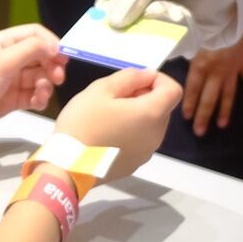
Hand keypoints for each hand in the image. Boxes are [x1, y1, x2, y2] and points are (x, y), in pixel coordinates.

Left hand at [0, 25, 64, 145]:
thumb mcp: (2, 62)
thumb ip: (31, 50)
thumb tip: (55, 45)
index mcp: (2, 43)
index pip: (35, 34)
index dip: (51, 43)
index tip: (62, 58)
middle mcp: (7, 59)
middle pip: (40, 56)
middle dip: (51, 66)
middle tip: (57, 79)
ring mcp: (9, 80)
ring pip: (38, 77)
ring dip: (45, 85)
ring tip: (41, 94)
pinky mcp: (10, 100)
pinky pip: (32, 95)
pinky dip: (38, 98)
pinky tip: (37, 104)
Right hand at [55, 69, 183, 181]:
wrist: (68, 165)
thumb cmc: (84, 122)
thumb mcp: (102, 89)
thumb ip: (130, 77)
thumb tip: (148, 75)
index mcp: (152, 113)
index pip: (174, 90)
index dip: (159, 79)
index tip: (137, 80)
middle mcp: (156, 135)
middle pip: (162, 108)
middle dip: (145, 96)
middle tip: (116, 96)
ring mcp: (147, 153)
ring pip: (151, 124)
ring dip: (138, 114)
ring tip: (109, 115)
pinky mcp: (135, 164)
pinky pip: (141, 141)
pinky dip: (132, 132)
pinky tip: (108, 134)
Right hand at [94, 0, 238, 60]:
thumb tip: (114, 24)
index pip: (101, 21)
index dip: (104, 31)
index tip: (115, 36)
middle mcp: (131, 17)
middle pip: (123, 40)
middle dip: (142, 32)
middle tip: (160, 17)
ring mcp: (151, 31)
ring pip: (147, 46)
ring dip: (164, 31)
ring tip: (181, 11)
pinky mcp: (172, 41)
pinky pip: (169, 50)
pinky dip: (179, 37)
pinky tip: (190, 19)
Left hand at [181, 30, 242, 136]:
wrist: (236, 15)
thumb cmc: (212, 23)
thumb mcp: (195, 37)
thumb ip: (190, 51)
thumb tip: (180, 57)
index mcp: (201, 64)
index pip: (192, 88)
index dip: (189, 103)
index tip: (186, 117)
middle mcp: (216, 71)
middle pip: (209, 98)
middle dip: (204, 116)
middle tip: (200, 132)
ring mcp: (233, 69)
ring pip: (228, 94)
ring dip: (225, 110)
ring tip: (222, 125)